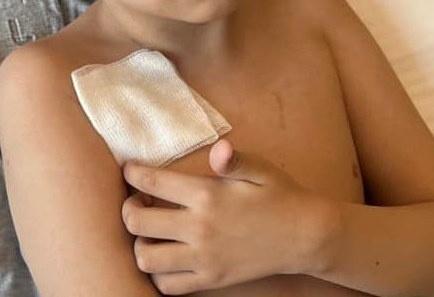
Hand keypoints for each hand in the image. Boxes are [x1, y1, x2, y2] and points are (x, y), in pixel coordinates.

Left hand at [121, 138, 318, 294]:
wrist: (305, 236)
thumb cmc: (280, 195)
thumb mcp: (260, 169)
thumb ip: (234, 159)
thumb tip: (219, 149)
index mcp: (207, 195)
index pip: (152, 183)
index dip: (132, 173)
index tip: (129, 169)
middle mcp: (200, 229)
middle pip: (138, 222)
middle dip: (128, 209)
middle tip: (135, 201)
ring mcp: (204, 259)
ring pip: (146, 258)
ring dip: (139, 243)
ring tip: (148, 232)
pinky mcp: (211, 279)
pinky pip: (168, 286)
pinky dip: (158, 274)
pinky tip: (164, 257)